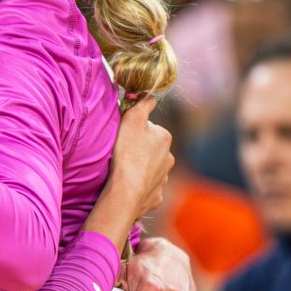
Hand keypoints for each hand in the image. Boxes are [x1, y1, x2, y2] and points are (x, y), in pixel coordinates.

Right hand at [106, 95, 174, 220]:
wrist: (127, 189)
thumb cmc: (128, 153)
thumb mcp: (133, 119)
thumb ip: (143, 104)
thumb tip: (150, 95)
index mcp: (164, 137)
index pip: (150, 129)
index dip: (136, 131)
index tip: (124, 137)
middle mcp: (169, 157)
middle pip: (152, 149)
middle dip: (141, 150)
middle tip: (122, 154)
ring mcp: (164, 178)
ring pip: (152, 169)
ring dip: (141, 169)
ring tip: (124, 171)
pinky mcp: (157, 195)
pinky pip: (149, 188)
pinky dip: (141, 186)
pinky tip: (129, 186)